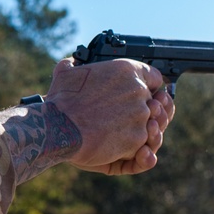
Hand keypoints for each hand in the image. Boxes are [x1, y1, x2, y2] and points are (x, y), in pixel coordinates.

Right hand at [44, 57, 174, 174]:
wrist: (59, 127)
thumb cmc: (62, 100)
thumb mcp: (66, 73)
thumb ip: (75, 65)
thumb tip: (71, 64)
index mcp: (127, 70)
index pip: (154, 76)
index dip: (150, 86)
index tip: (143, 93)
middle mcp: (139, 91)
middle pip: (155, 102)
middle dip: (144, 110)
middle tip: (128, 117)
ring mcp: (141, 116)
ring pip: (150, 126)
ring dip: (139, 131)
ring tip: (122, 135)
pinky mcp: (137, 139)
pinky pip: (142, 145)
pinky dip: (133, 149)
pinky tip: (120, 148)